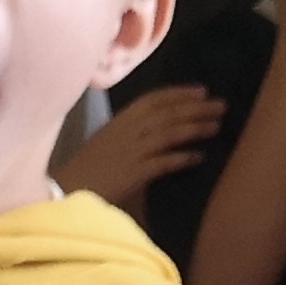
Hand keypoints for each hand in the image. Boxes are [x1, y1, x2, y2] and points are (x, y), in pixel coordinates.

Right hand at [56, 85, 224, 213]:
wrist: (64, 193)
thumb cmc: (84, 171)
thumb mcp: (106, 143)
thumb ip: (129, 134)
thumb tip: (157, 129)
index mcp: (119, 121)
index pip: (153, 99)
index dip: (179, 93)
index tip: (202, 90)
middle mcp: (126, 132)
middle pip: (166, 113)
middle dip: (196, 107)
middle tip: (222, 104)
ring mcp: (129, 152)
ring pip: (168, 133)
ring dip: (195, 127)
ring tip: (217, 125)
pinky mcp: (132, 175)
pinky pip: (163, 162)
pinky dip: (182, 158)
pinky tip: (199, 157)